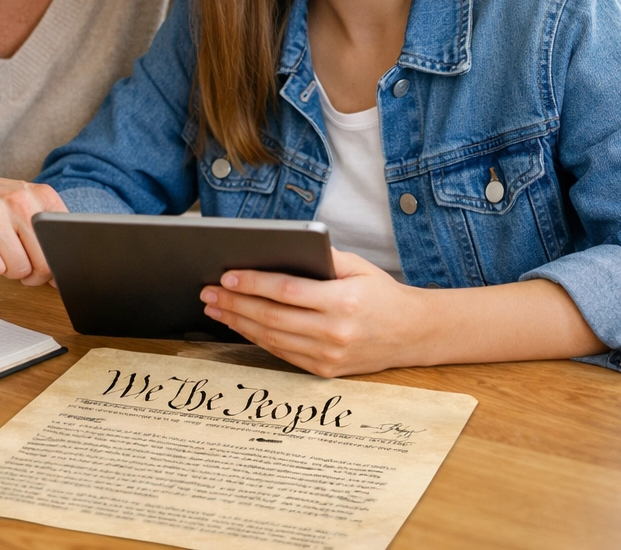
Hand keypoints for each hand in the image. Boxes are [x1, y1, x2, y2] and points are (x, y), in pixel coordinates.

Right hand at [0, 172, 67, 283]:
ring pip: (19, 269)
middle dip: (34, 273)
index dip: (58, 260)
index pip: (65, 238)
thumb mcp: (21, 203)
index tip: (50, 267)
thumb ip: (45, 230)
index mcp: (38, 194)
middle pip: (44, 260)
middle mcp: (17, 199)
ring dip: (10, 271)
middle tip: (21, 266)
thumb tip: (60, 274)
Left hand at [200, 248, 426, 375]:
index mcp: (344, 302)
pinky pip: (282, 353)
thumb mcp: (358, 266)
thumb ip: (322, 258)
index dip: (254, 284)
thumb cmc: (381, 293)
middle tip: (208, 291)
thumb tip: (278, 249)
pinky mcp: (325, 371)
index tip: (227, 276)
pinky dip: (256, 338)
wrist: (413, 333)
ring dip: (238, 323)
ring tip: (215, 307)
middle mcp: (336, 333)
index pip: (287, 291)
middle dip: (235, 304)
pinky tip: (239, 324)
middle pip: (273, 317)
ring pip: (272, 338)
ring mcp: (329, 356)